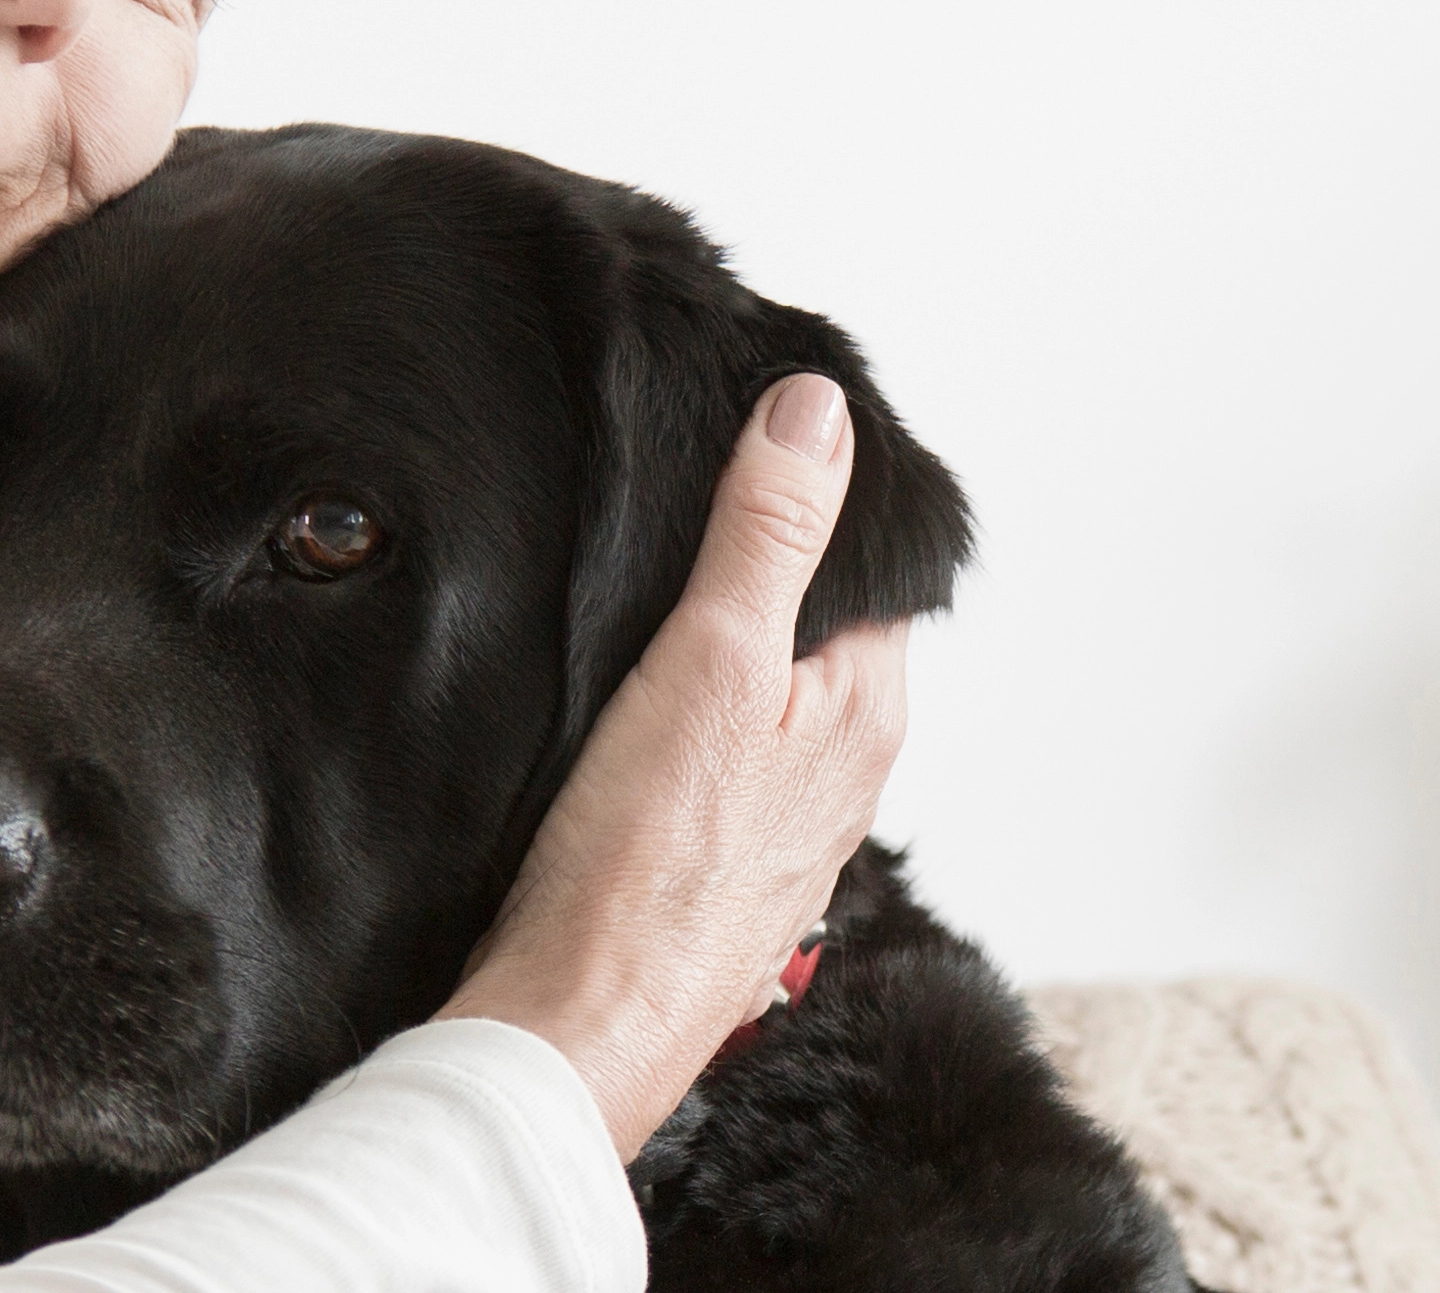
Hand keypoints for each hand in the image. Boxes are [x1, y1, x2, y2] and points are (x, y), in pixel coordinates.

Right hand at [438, 374, 913, 1157]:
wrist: (571, 1028)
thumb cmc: (645, 867)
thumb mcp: (713, 660)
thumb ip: (769, 534)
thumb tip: (817, 410)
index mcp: (866, 709)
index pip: (868, 564)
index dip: (812, 495)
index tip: (743, 439)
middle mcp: (842, 769)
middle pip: (814, 626)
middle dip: (759, 567)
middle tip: (679, 494)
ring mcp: (778, 824)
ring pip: (760, 693)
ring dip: (715, 644)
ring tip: (643, 586)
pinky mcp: (709, 864)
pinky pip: (710, 756)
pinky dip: (678, 713)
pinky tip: (621, 704)